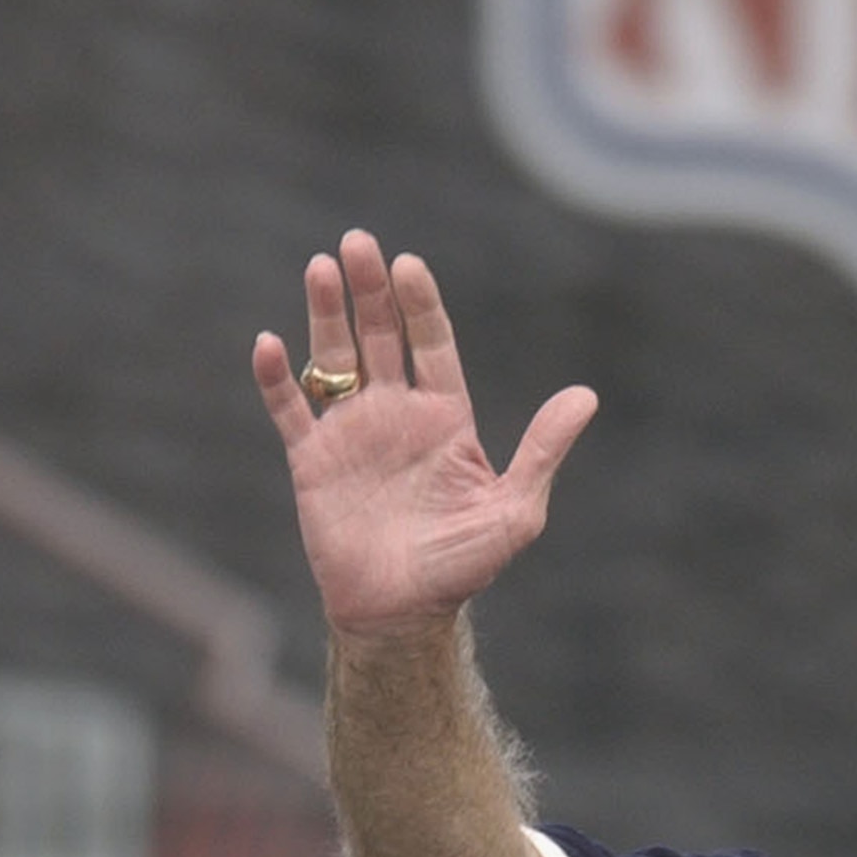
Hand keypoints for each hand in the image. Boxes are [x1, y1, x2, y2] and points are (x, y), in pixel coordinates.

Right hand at [253, 231, 597, 636]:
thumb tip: (586, 395)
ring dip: (326, 314)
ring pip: (334, 358)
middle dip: (369, 290)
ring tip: (320, 268)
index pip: (433, 344)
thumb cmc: (463, 566)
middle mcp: (396, 414)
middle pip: (380, 336)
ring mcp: (352, 433)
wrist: (401, 612)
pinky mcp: (312, 460)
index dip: (421, 305)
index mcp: (445, 418)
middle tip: (357, 244)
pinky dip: (276, 378)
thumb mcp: (515, 510)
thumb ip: (543, 451)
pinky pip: (290, 409)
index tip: (409, 266)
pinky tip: (269, 344)